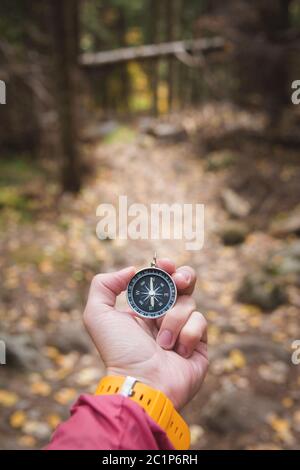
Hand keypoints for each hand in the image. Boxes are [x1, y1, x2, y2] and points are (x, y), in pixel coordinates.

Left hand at [83, 259, 207, 409]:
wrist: (143, 383)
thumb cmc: (120, 351)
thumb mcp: (97, 315)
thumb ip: (104, 285)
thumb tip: (132, 270)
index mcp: (143, 309)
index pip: (159, 279)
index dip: (164, 268)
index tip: (163, 264)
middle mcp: (164, 316)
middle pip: (183, 283)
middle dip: (182, 277)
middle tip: (177, 281)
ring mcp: (182, 329)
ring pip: (189, 302)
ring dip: (173, 319)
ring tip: (162, 341)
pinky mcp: (199, 343)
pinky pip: (200, 321)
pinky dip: (187, 334)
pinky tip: (177, 351)